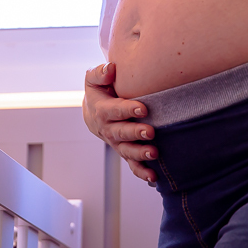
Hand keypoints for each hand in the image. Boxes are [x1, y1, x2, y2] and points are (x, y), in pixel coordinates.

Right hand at [82, 62, 158, 182]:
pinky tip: (154, 177)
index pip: (115, 110)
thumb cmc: (99, 91)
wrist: (94, 112)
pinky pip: (132, 164)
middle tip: (150, 132)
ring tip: (154, 154)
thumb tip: (111, 69)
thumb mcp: (94, 79)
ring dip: (140, 154)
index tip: (143, 108)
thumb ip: (101, 73)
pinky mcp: (125, 151)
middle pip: (121, 133)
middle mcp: (109, 129)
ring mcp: (117, 143)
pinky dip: (141, 172)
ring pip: (127, 151)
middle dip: (135, 133)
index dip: (128, 110)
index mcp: (103, 110)